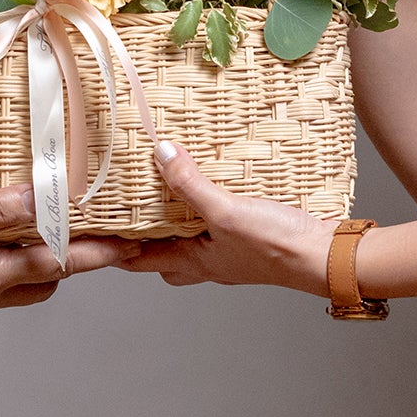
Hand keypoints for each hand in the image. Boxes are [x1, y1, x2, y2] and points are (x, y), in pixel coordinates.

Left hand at [122, 141, 334, 294]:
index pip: (139, 260)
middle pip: (164, 257)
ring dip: (179, 224)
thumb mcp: (226, 211)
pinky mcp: (252, 240)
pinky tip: (216, 190)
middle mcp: (209, 262)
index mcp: (193, 262)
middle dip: (145, 239)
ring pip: (192, 243)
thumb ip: (191, 185)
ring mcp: (231, 253)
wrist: (325, 255)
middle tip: (129, 209)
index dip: (113, 248)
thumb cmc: (276, 247)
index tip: (92, 229)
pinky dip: (210, 212)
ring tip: (170, 192)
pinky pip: (220, 228)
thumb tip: (160, 154)